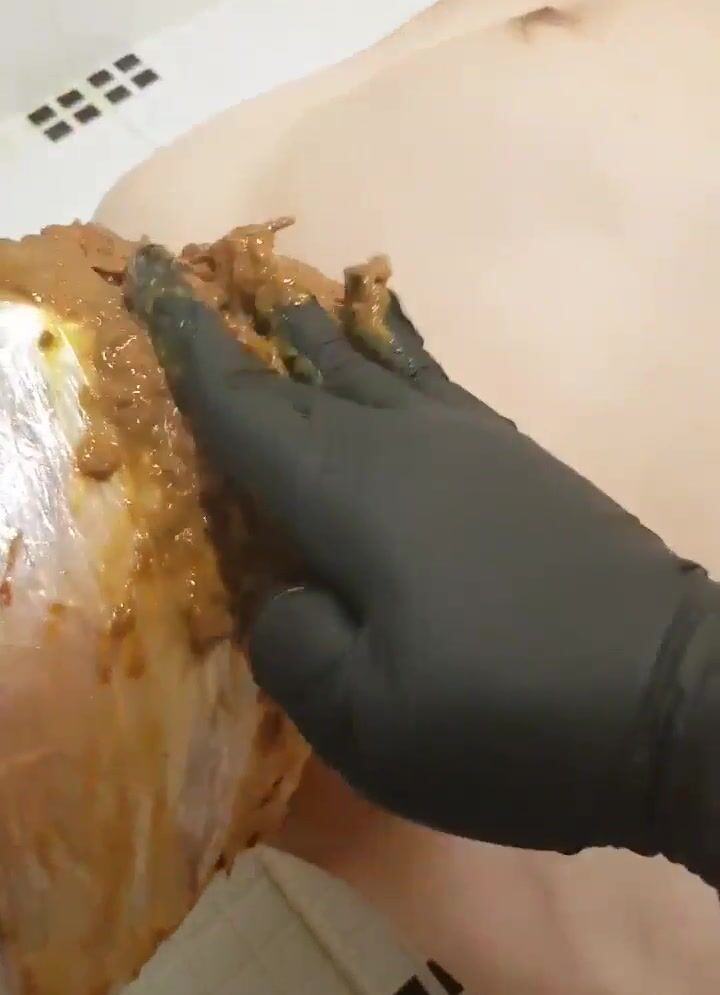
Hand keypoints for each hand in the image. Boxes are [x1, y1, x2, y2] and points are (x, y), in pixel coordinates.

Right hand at [130, 251, 719, 875]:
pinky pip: (432, 380)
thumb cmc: (508, 716)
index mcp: (350, 491)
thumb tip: (280, 593)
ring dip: (319, 331)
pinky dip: (396, 353)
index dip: (187, 342)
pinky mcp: (516, 460)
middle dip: (243, 326)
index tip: (151, 274)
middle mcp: (404, 442)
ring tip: (283, 297)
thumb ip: (293, 645)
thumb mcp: (368, 720)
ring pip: (372, 364)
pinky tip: (390, 353)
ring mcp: (469, 443)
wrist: (673, 698)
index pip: (243, 403)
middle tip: (198, 279)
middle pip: (304, 369)